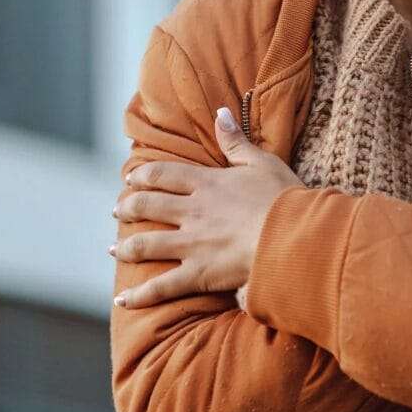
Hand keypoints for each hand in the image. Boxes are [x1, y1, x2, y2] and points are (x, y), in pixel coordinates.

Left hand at [110, 106, 303, 308]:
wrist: (296, 236)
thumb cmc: (285, 198)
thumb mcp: (262, 162)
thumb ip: (236, 141)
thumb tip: (221, 112)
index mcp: (207, 183)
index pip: (162, 175)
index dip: (142, 176)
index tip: (131, 179)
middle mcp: (192, 212)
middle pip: (146, 206)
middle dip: (127, 208)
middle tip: (117, 212)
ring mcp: (192, 244)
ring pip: (146, 244)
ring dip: (126, 247)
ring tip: (114, 249)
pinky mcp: (199, 274)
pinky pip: (162, 286)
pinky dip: (140, 294)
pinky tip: (123, 299)